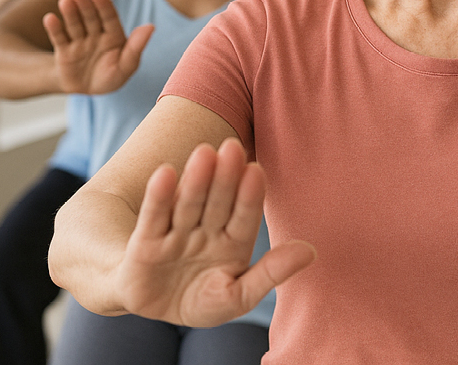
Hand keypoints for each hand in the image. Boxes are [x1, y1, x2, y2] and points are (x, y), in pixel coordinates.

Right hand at [42, 0, 152, 93]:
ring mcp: (79, 42)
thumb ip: (136, 47)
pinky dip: (55, 29)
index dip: (103, 5)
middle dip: (85, 5)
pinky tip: (50, 18)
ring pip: (75, 25)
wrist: (88, 90)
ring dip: (70, 13)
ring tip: (65, 0)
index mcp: (114, 36)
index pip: (109, 18)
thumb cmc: (112, 77)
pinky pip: (59, 38)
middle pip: (90, 18)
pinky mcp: (64, 51)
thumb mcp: (127, 66)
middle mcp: (96, 35)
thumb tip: (151, 26)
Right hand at [114, 138, 315, 325]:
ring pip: (189, 204)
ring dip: (196, 181)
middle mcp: (207, 230)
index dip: (250, 194)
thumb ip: (271, 273)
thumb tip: (311, 251)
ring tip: (204, 153)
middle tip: (232, 147)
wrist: (157, 310)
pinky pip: (153, 218)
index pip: (244, 215)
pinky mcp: (146, 243)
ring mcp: (177, 234)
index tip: (256, 169)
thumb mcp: (239, 295)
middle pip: (218, 202)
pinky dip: (159, 197)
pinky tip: (165, 172)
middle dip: (225, 178)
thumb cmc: (205, 299)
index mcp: (234, 240)